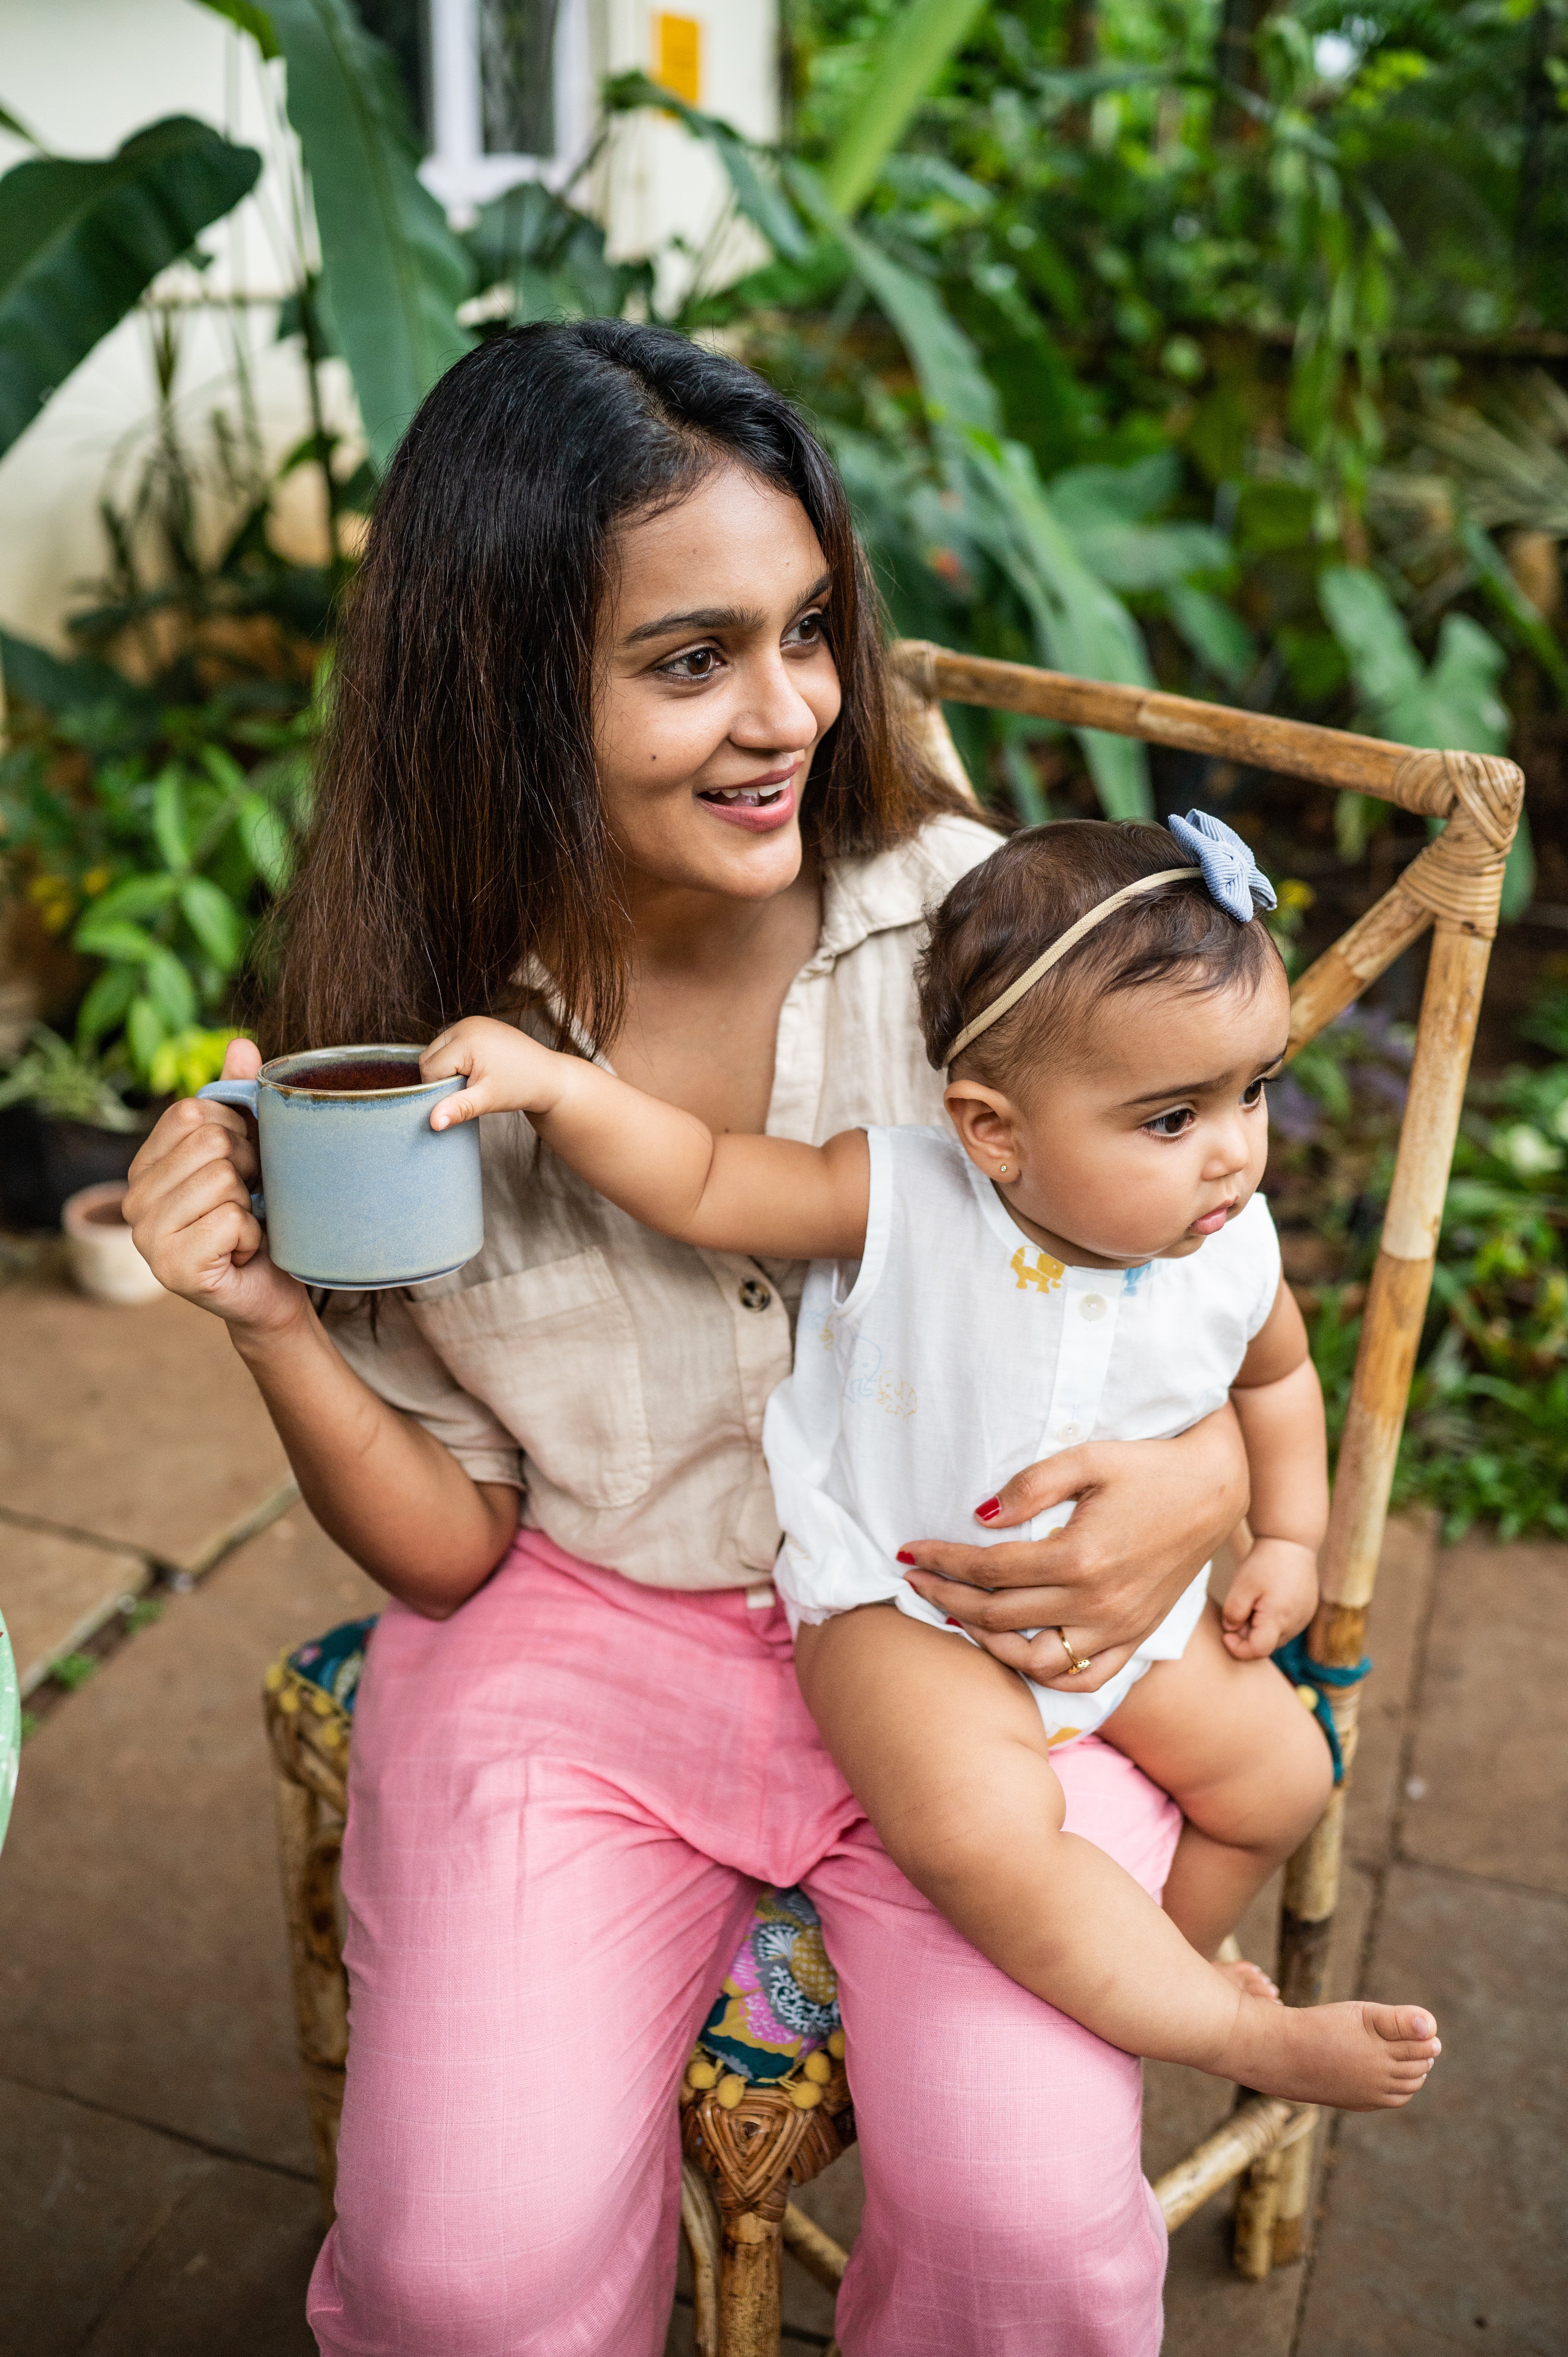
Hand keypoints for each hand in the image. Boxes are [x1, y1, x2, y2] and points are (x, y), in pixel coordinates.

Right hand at [124, 1037, 306, 1338]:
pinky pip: (230, 1221)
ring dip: (251, 1206)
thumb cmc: (260, 1217)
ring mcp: (147, 1238)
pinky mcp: (172, 1269)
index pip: (193, 1111)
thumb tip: (241, 1042)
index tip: (243, 1167)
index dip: (237, 1132)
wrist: (271, 1289)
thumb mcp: (252, 1151)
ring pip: (222, 1180)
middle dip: (249, 1169)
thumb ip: (238, 1099)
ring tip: (243, 1228)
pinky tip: (240, 1254)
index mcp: (146, 1165)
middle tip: (247, 1202)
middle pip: (211, 1143)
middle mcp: (134, 1199)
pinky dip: (252, 1237)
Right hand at [422, 1018, 568, 1128]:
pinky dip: (456, 1060)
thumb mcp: (488, 1100)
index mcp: (467, 1038)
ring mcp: (472, 1023)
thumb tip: (434, 1123)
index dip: (439, 1090)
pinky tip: (476, 1071)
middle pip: (429, 1057)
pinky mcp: (477, 1026)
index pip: (430, 1068)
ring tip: (474, 1081)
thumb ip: (458, 1108)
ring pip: (438, 1051)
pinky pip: (451, 1045)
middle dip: (441, 1078)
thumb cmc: (522, 1088)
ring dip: (447, 1069)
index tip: (465, 1098)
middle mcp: (466, 1024)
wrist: (549, 1077)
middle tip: (469, 1091)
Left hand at [898, 1408, 1248, 1691]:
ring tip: (958, 1615)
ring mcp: (1119, 1628)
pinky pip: (1086, 1678)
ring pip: (1035, 1661)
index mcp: (1079, 1557)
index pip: (988, 1569)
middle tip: (915, 1580)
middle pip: (999, 1616)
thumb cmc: (1147, 1466)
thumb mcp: (1087, 1457)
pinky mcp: (1136, 1637)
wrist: (1216, 1490)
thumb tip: (979, 1517)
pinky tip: (1017, 1650)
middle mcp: (1097, 1603)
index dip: (941, 1560)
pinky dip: (1045, 1673)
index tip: (909, 1552)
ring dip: (987, 1643)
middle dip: (946, 1598)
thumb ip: (1030, 1486)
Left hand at [1220, 1536, 1318, 1660]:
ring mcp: (1303, 1618)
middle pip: (1267, 1645)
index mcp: (1279, 1619)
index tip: (1226, 1634)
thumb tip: (1230, 1630)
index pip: (1258, 1651)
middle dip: (1247, 1636)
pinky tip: (1266, 1599)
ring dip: (1260, 1628)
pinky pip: (1286, 1625)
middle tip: (1237, 1611)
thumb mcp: (1241, 1586)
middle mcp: (1295, 1624)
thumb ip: (1233, 1613)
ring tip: (1253, 1601)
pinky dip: (1272, 1620)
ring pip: (1276, 1636)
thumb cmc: (1265, 1562)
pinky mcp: (1306, 1610)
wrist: (1291, 1541)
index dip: (1238, 1648)